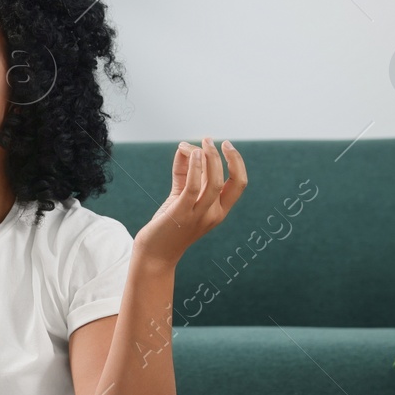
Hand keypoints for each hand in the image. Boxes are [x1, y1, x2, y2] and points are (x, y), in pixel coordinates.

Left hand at [134, 136, 246, 266]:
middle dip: (226, 156)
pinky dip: (194, 168)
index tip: (227, 145)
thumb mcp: (181, 198)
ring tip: (201, 143)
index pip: (239, 184)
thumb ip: (185, 174)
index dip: (237, 162)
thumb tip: (185, 149)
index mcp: (219, 211)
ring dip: (210, 158)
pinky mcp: (180, 213)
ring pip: (214, 182)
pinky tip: (191, 154)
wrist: (154, 254)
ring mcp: (198, 215)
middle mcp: (214, 214)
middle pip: (231, 180)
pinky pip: (193, 187)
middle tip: (210, 140)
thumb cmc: (169, 225)